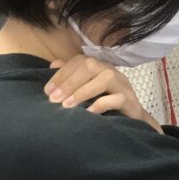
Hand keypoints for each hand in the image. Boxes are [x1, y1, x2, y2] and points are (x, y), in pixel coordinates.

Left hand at [46, 56, 160, 133]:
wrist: (131, 118)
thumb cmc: (105, 102)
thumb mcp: (87, 88)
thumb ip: (71, 75)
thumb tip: (53, 65)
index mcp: (99, 67)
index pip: (80, 61)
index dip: (61, 74)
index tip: (47, 91)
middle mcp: (111, 71)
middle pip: (91, 66)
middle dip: (69, 82)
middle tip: (54, 99)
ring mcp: (122, 85)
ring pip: (105, 78)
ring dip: (83, 91)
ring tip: (67, 105)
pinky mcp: (130, 100)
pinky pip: (117, 98)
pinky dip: (100, 104)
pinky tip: (87, 113)